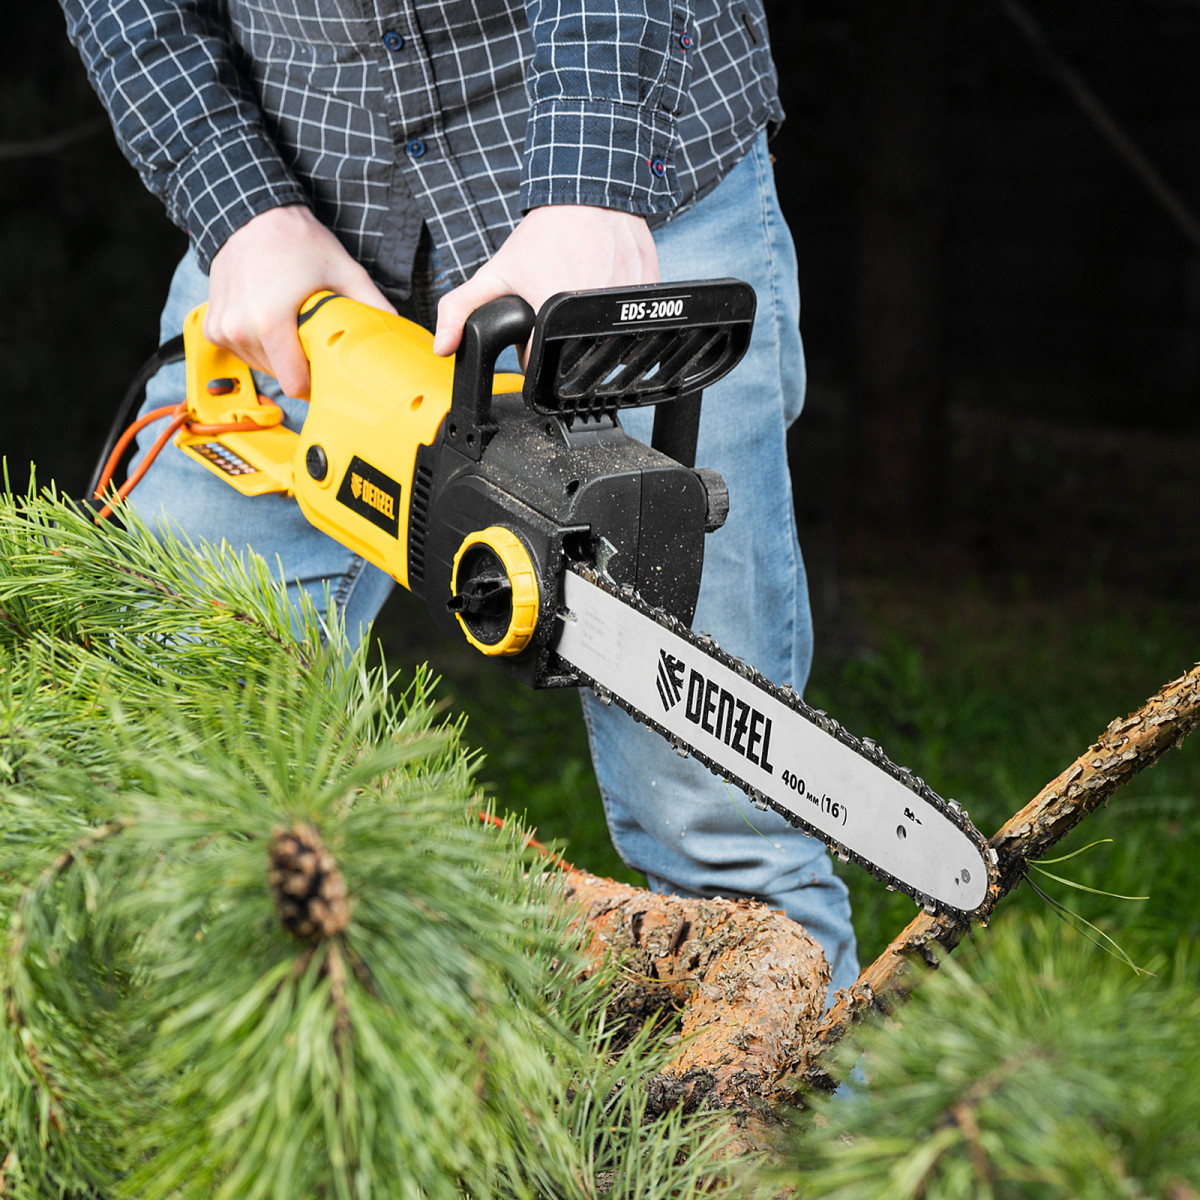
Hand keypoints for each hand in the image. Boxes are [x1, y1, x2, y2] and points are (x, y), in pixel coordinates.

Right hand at [204, 205, 396, 397]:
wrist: (250, 216)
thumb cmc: (297, 241)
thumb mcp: (345, 272)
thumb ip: (372, 306)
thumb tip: (397, 332)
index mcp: (270, 322)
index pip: (295, 384)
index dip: (315, 382)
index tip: (326, 367)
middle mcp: (240, 329)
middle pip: (280, 376)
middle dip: (299, 363)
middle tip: (310, 334)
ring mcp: (221, 330)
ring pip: (262, 367)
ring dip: (279, 354)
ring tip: (288, 321)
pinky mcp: (212, 328)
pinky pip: (243, 353)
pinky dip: (259, 344)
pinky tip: (268, 319)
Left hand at [432, 206, 658, 357]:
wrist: (590, 195)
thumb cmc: (544, 235)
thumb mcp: (496, 271)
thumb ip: (461, 308)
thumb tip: (443, 346)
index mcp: (553, 312)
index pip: (542, 365)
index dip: (532, 356)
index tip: (530, 334)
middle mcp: (593, 311)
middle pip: (575, 356)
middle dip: (559, 344)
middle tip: (553, 309)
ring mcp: (625, 302)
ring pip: (607, 343)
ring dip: (589, 330)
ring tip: (577, 297)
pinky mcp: (647, 293)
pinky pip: (631, 322)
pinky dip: (615, 314)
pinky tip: (602, 288)